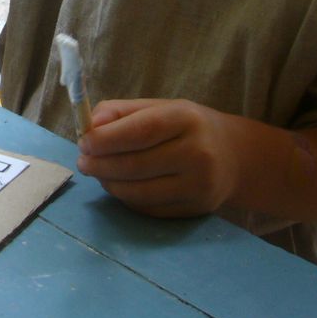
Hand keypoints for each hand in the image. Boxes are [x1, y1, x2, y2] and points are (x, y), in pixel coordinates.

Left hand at [77, 98, 239, 217]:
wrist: (234, 156)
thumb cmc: (186, 126)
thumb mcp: (158, 108)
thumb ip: (120, 111)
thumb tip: (90, 125)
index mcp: (186, 119)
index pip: (141, 131)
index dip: (107, 140)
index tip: (83, 143)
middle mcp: (198, 153)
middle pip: (136, 165)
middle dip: (101, 165)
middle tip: (83, 162)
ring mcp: (199, 186)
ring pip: (140, 192)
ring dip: (109, 184)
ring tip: (98, 173)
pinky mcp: (196, 209)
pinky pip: (149, 208)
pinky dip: (126, 198)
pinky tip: (119, 186)